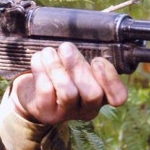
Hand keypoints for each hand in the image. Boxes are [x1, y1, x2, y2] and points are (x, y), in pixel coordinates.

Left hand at [10, 42, 127, 124]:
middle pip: (93, 94)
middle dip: (79, 67)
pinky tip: (38, 59)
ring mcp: (67, 113)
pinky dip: (41, 71)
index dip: (111, 79)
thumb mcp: (77, 63)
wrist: (31, 90)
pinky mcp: (46, 112)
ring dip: (57, 67)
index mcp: (102, 95)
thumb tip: (87, 35)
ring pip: (68, 93)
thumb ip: (87, 55)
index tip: (97, 61)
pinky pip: (47, 91)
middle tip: (66, 48)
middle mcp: (88, 108)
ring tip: (48, 52)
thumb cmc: (61, 71)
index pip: (118, 97)